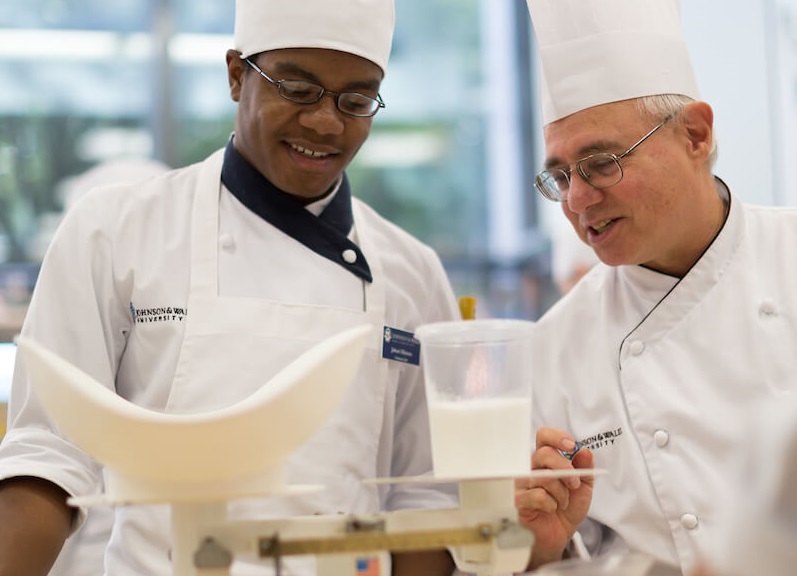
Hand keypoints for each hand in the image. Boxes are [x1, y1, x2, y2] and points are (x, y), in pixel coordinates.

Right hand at [514, 427, 594, 568]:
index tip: (571, 445)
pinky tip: (551, 509)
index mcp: (545, 460)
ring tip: (563, 502)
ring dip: (561, 492)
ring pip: (543, 476)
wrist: (558, 536)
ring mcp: (522, 484)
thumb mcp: (582, 488)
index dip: (556, 436)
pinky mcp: (518, 500)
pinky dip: (551, 503)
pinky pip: (537, 495)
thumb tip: (585, 451)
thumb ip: (585, 469)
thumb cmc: (566, 510)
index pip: (543, 437)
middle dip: (565, 469)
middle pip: (544, 454)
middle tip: (574, 484)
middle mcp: (530, 468)